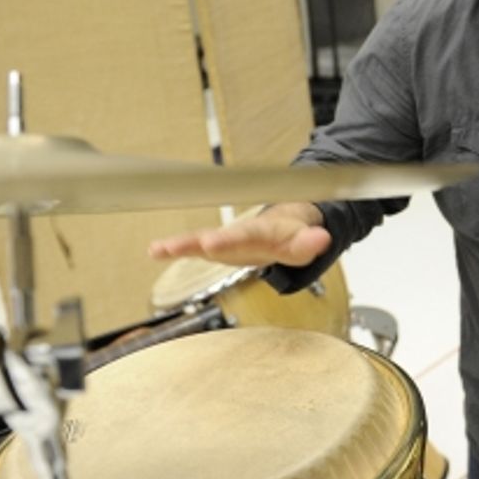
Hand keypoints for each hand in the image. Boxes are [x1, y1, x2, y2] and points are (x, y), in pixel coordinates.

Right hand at [147, 202, 331, 267]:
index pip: (245, 235)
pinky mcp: (216, 248)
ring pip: (199, 240)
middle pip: (218, 237)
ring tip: (158, 248)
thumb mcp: (305, 243)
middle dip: (200, 241)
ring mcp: (224, 241)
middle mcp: (238, 233)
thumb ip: (310, 243)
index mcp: (260, 231)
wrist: (281, 226)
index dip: (228, 240)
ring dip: (180, 244)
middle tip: (185, 244)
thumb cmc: (291, 235)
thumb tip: (323, 239)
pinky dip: (176, 249)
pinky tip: (155, 251)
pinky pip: (194, 248)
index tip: (211, 242)